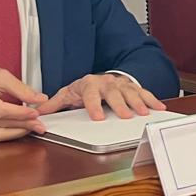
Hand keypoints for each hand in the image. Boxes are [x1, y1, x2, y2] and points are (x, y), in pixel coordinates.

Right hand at [0, 63, 48, 141]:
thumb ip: (20, 88)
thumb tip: (38, 99)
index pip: (1, 110)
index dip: (20, 113)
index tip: (36, 113)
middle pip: (0, 124)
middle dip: (23, 125)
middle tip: (39, 124)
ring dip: (17, 132)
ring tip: (32, 128)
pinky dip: (7, 134)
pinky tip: (19, 129)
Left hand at [42, 73, 167, 120]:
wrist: (101, 79)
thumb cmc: (85, 89)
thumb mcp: (68, 94)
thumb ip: (54, 104)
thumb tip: (37, 111)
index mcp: (89, 84)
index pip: (90, 94)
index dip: (93, 105)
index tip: (97, 117)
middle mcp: (106, 83)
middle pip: (114, 93)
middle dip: (120, 104)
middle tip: (125, 116)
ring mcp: (121, 85)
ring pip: (130, 92)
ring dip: (138, 102)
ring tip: (143, 112)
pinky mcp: (133, 88)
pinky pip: (144, 93)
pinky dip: (152, 99)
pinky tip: (159, 107)